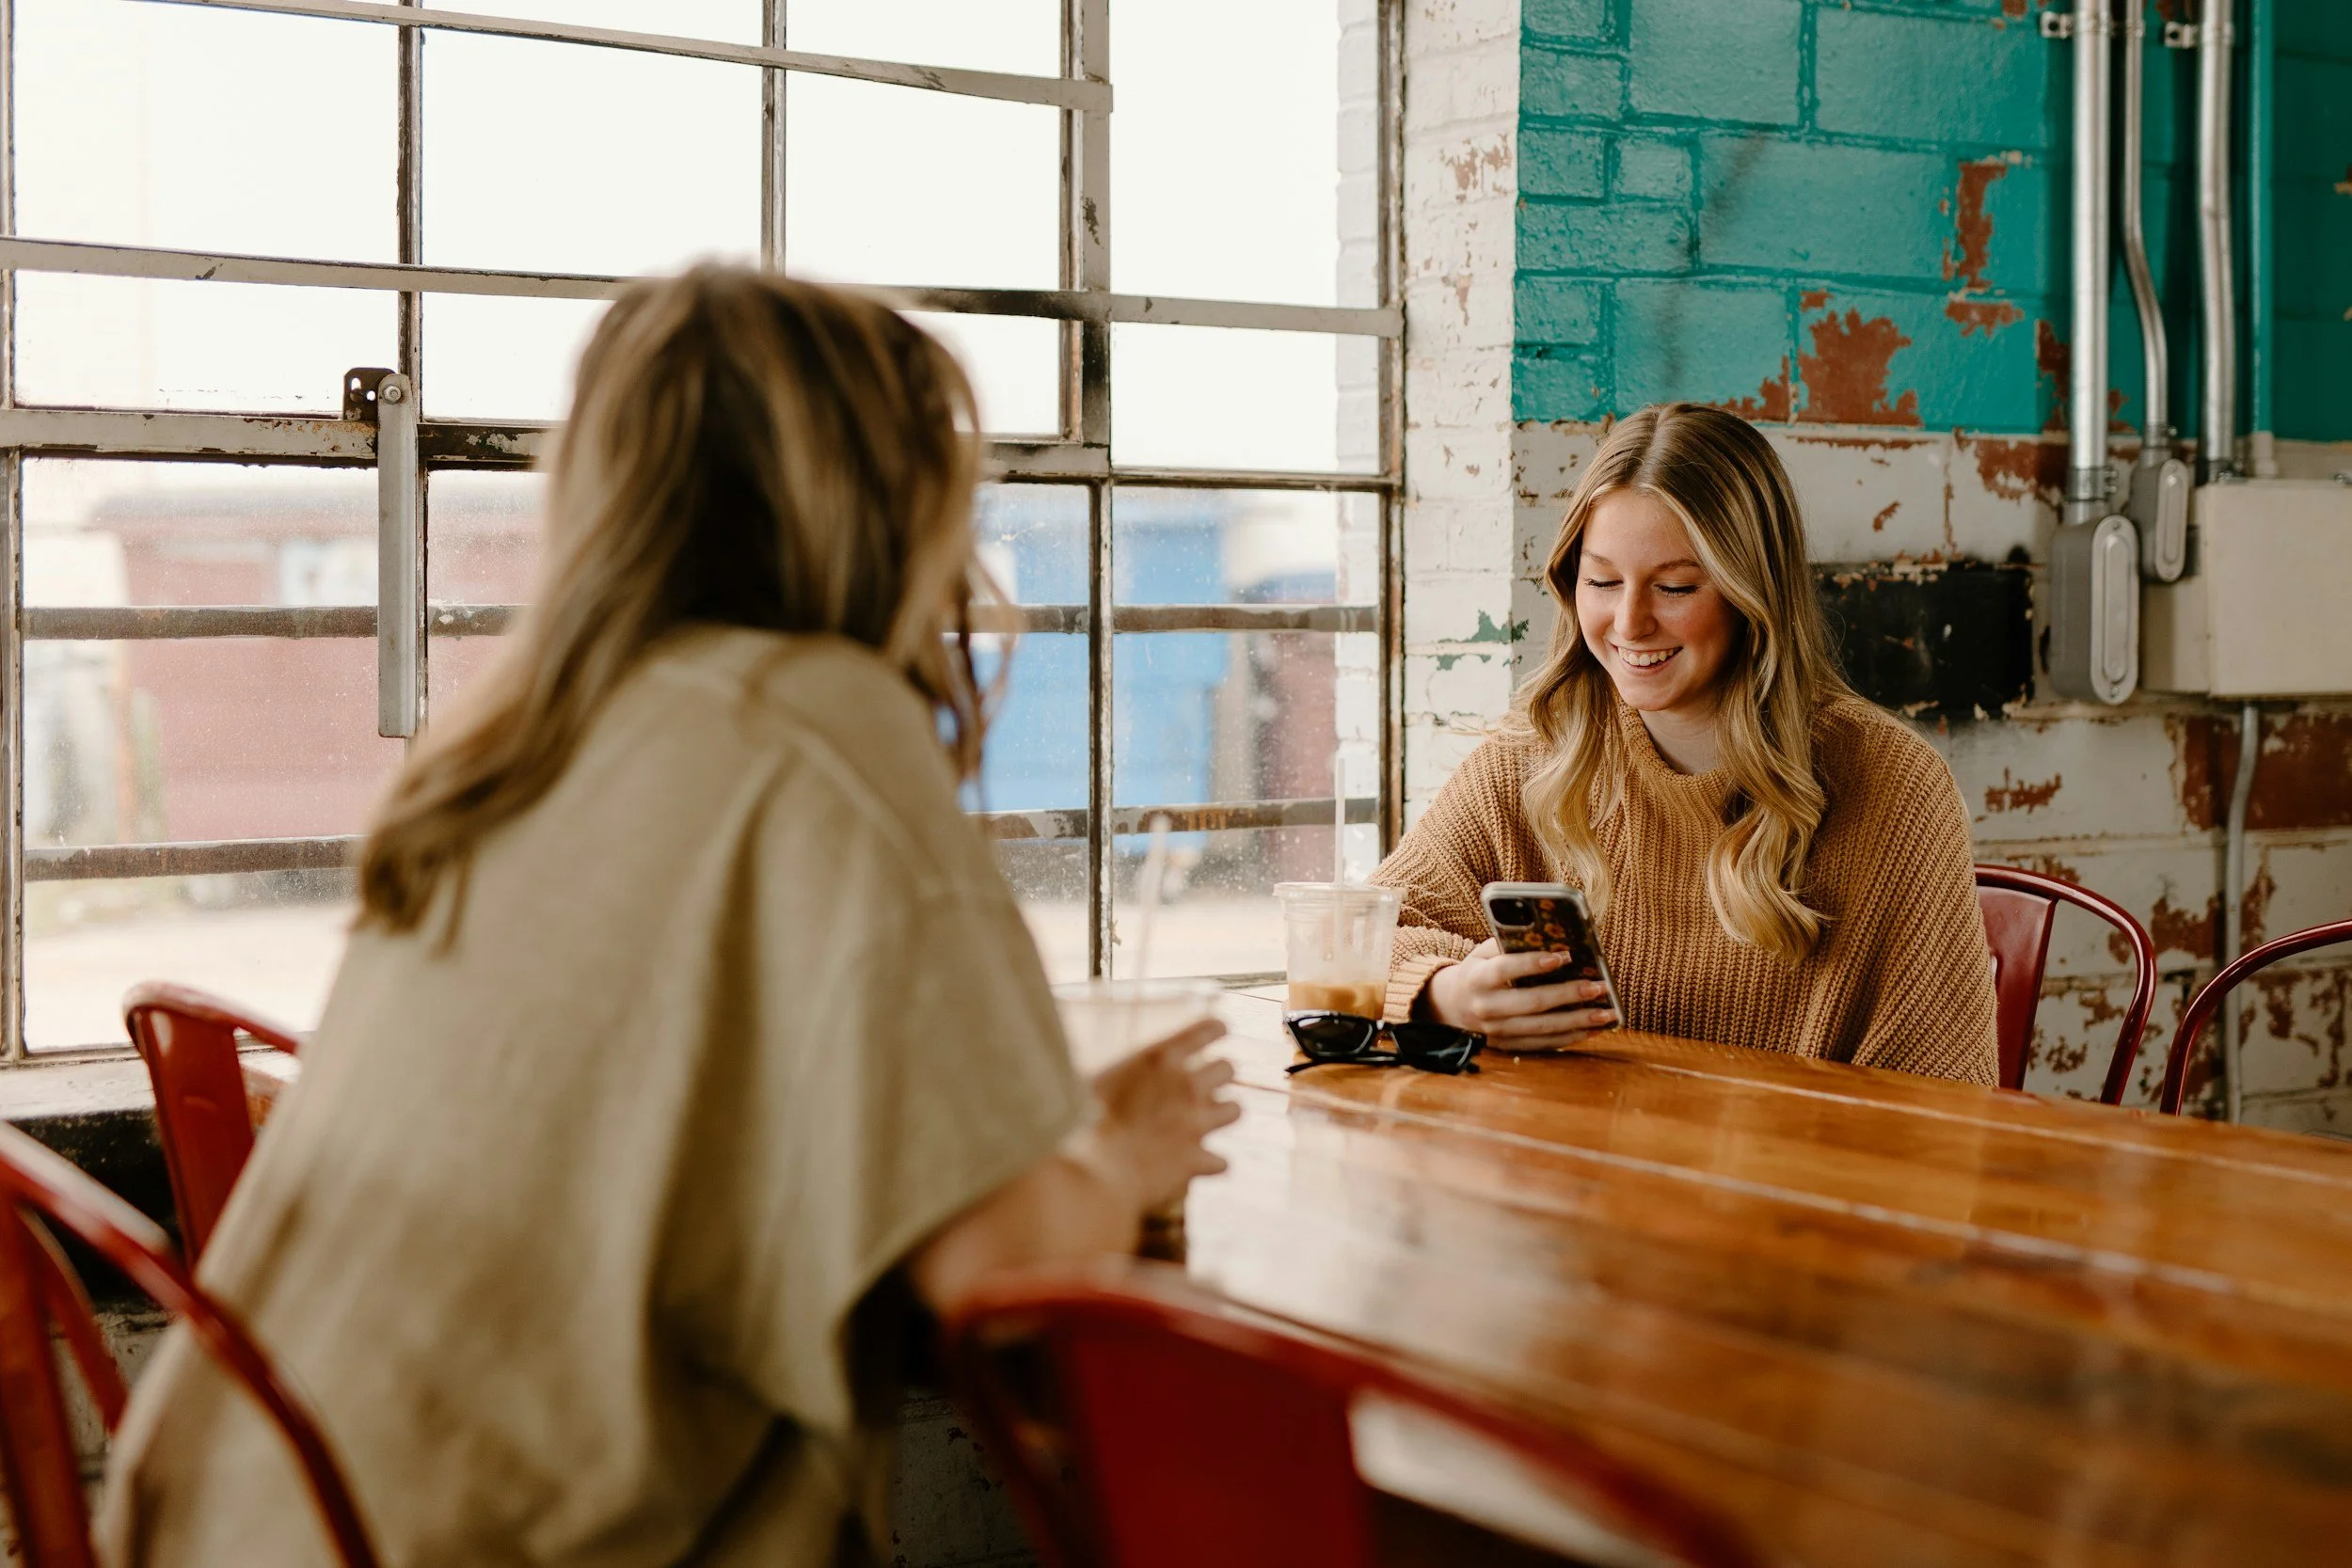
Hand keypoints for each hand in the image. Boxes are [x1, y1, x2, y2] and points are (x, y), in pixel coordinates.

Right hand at [1078, 1019, 1239, 1211]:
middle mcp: (1185, 1085)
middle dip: (1220, 1075)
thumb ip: (1114, 1074)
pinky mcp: (1197, 1159)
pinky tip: (1197, 1167)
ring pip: (1236, 1110)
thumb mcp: (1091, 1082)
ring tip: (1208, 1122)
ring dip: (1223, 1115)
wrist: (1089, 1172)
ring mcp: (1195, 1123)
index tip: (1220, 1032)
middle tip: (1205, 1085)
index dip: (1216, 1030)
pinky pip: (1221, 1161)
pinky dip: (1209, 1164)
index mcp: (1158, 1058)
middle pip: (1228, 1068)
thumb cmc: (1077, 1123)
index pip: (1207, 1030)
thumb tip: (1109, 1074)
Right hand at [1422, 939, 1618, 1051]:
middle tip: (1598, 987)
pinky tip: (1593, 1028)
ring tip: (1607, 1013)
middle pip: (1531, 1003)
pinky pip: (1543, 1044)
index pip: (1505, 970)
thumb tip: (1551, 937)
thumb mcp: (1482, 953)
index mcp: (1477, 979)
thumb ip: (1509, 944)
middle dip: (1568, 995)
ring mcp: (1497, 1032)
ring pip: (1542, 1028)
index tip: (1564, 956)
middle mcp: (1485, 1008)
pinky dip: (1571, 1037)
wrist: (1451, 1007)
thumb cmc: (1477, 972)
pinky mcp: (1508, 1047)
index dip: (1533, 963)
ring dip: (1578, 1021)